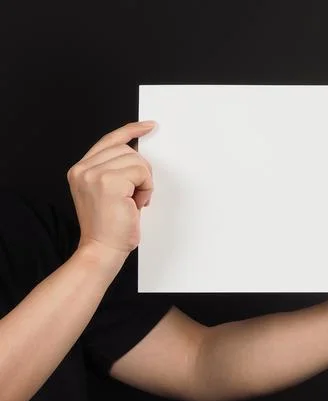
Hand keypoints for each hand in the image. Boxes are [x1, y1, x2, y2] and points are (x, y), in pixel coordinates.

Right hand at [67, 121, 156, 257]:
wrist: (102, 248)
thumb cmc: (109, 226)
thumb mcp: (108, 192)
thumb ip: (114, 170)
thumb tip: (138, 154)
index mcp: (81, 170)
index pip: (109, 140)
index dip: (130, 130)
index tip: (148, 126)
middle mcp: (83, 169)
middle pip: (127, 149)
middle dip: (140, 171)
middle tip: (136, 194)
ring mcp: (93, 174)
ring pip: (137, 160)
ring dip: (144, 182)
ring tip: (134, 201)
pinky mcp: (108, 181)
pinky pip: (142, 173)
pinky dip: (146, 188)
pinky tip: (136, 204)